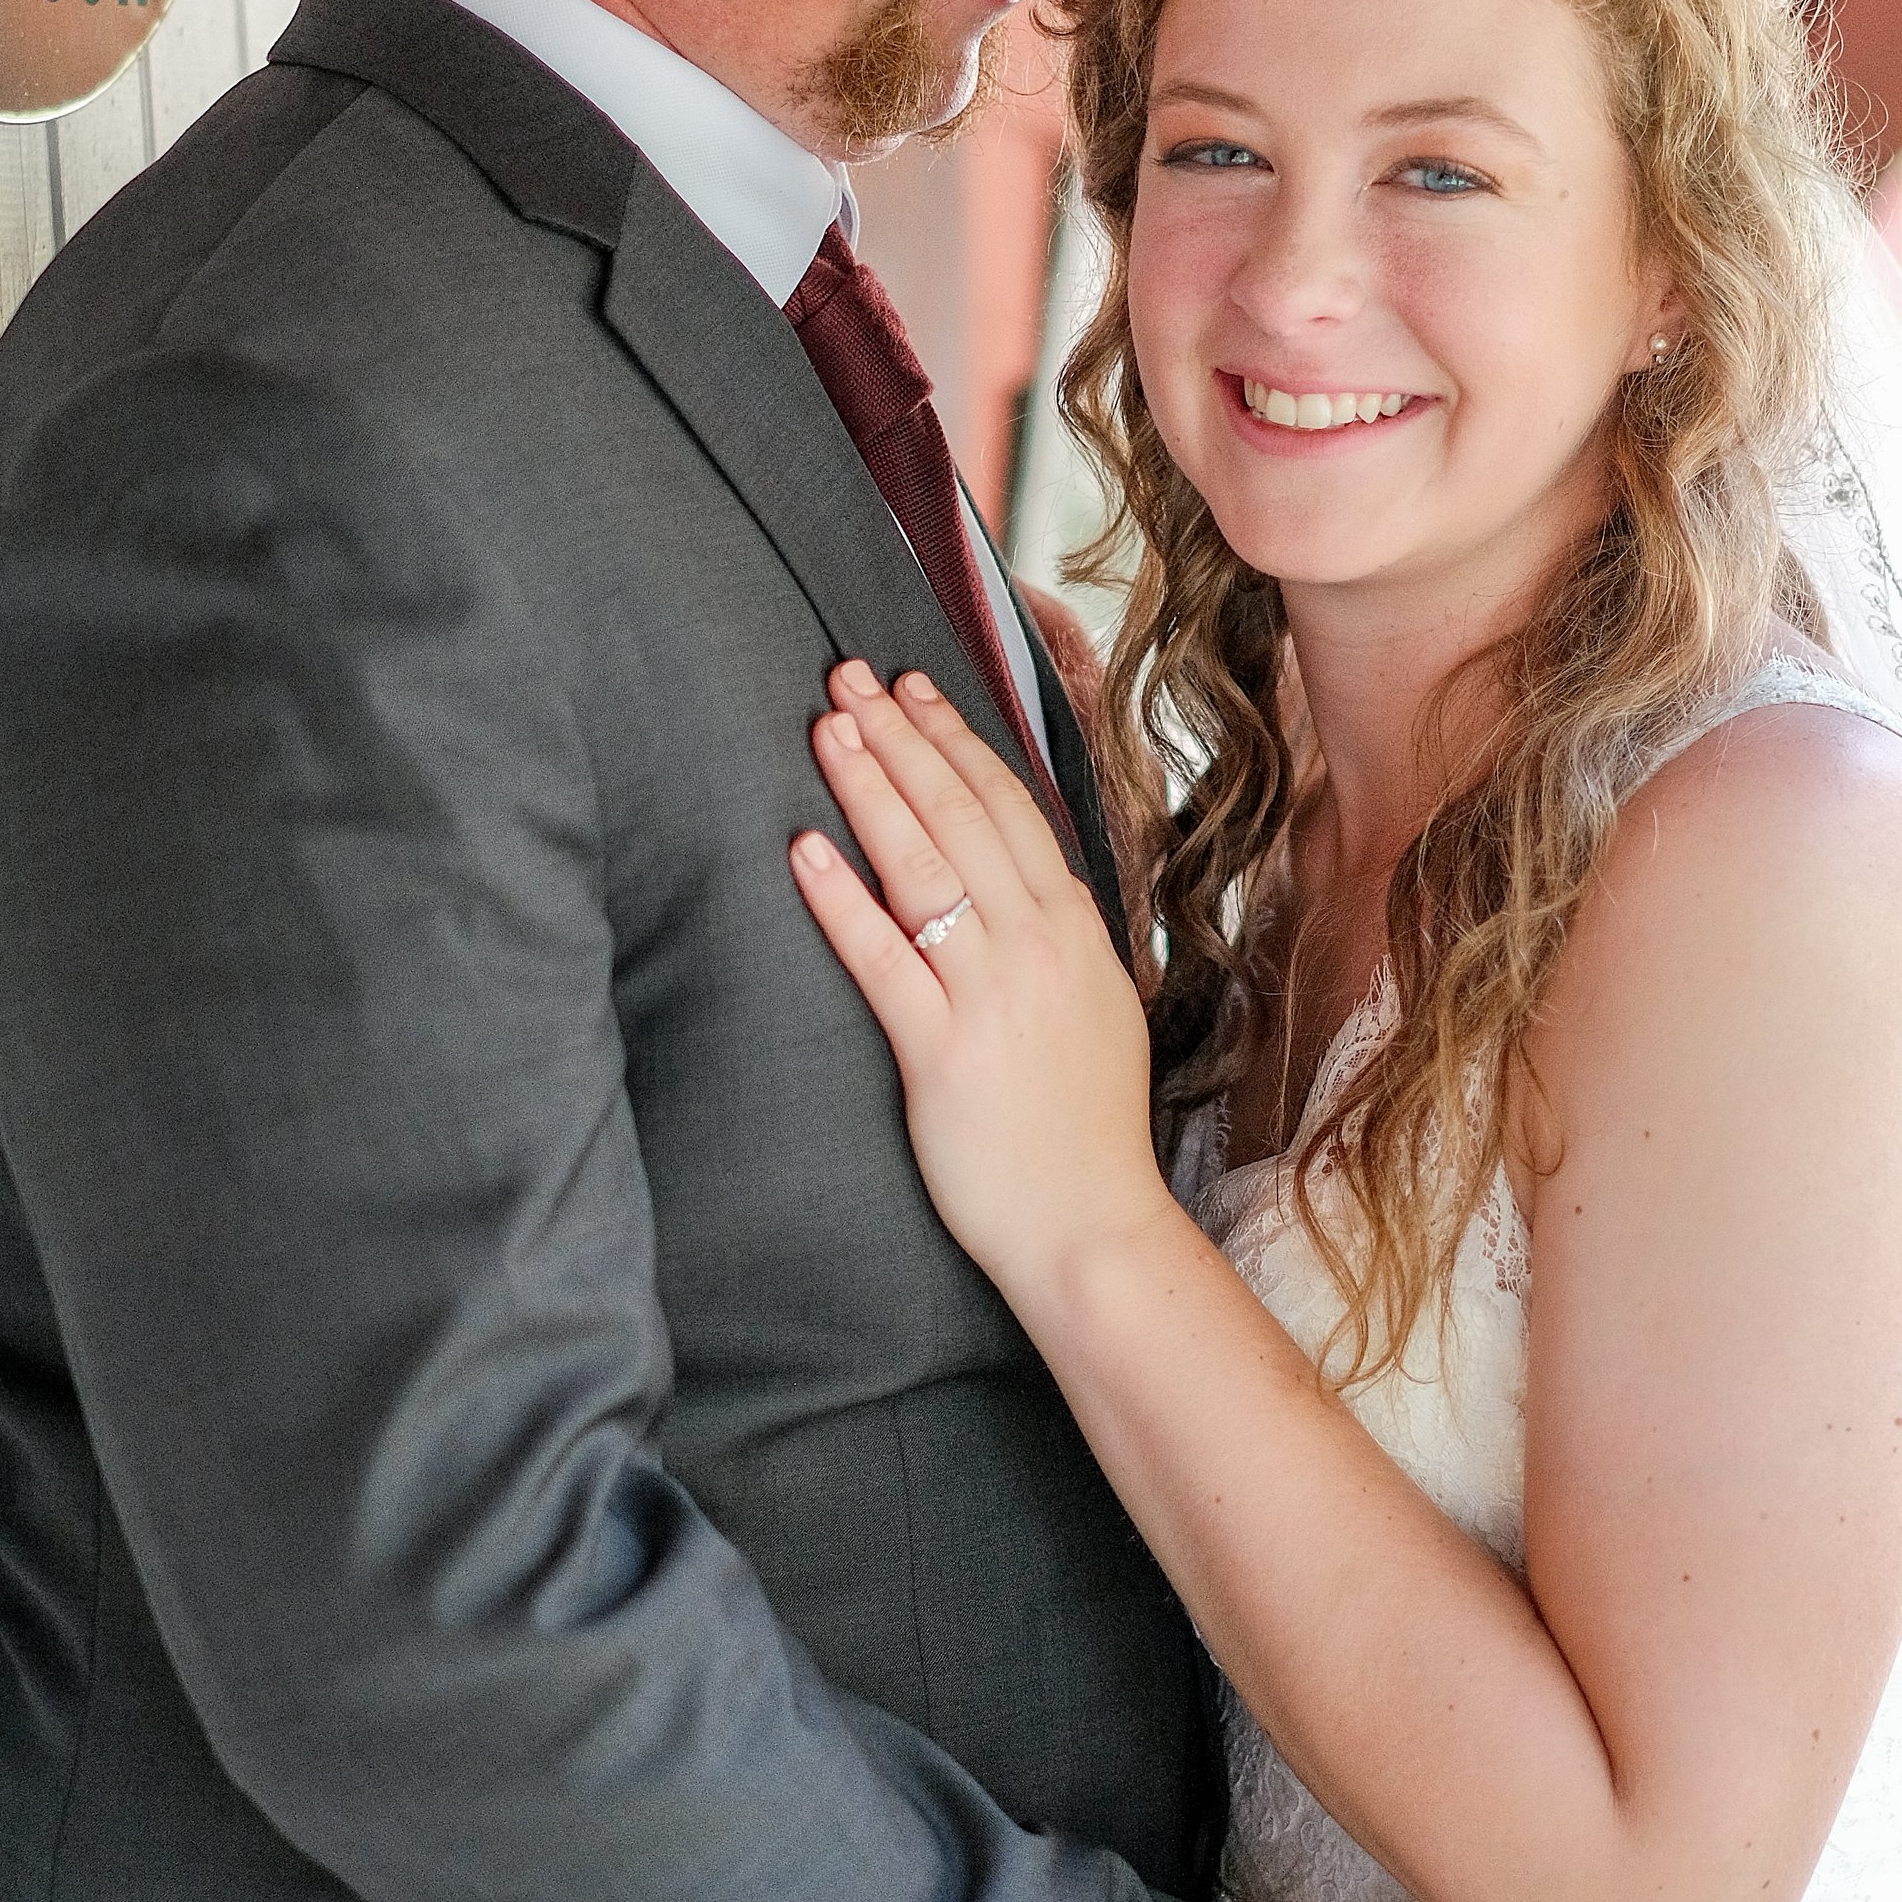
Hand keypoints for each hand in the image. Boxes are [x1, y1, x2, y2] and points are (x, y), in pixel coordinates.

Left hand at [792, 663, 1169, 1298]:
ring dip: (870, 790)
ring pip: (923, 869)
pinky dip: (842, 901)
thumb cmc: (1084, 1127)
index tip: (913, 690)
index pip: (1011, 808)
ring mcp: (990, 996)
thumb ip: (1060, 939)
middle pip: (962, 817)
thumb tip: (1029, 883)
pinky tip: (804, 851)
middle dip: (902, 738)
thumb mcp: (1097, 1007)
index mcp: (1074, 931)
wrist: (1092, 1224)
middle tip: (848, 677)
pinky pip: (883, 960)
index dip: (955, 742)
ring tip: (826, 730)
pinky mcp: (941, 1052)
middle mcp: (1037, 948)